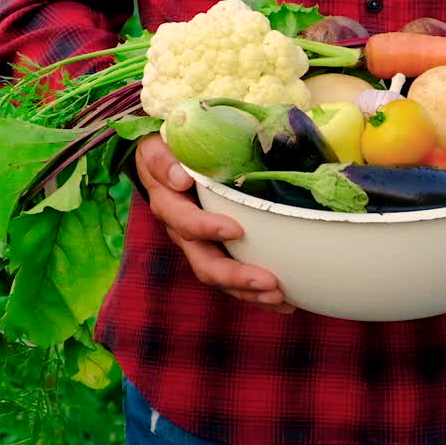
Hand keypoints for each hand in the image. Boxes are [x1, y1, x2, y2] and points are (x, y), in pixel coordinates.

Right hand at [135, 133, 293, 313]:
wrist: (164, 155)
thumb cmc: (169, 144)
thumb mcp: (159, 142)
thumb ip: (164, 158)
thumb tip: (182, 179)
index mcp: (168, 201)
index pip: (184, 221)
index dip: (206, 228)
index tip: (235, 229)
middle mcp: (181, 230)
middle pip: (204, 262)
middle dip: (236, 276)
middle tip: (270, 282)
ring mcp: (198, 244)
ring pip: (219, 277)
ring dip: (249, 292)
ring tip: (281, 297)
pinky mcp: (214, 249)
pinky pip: (233, 278)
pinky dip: (257, 292)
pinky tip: (286, 301)